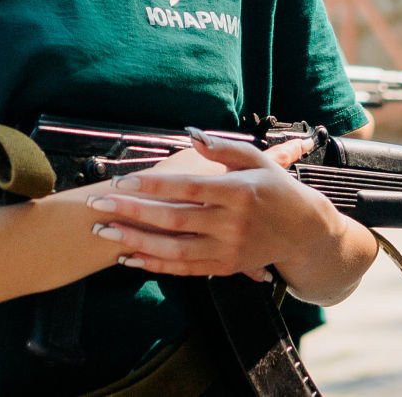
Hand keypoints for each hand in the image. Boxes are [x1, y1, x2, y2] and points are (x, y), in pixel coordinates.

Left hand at [87, 128, 334, 280]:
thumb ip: (223, 148)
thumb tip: (192, 134)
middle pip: (174, 219)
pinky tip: (129, 257)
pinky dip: (155, 264)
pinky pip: (185, 268)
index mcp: (237, 191)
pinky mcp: (226, 266)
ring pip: (174, 248)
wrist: (304, 231)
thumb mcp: (257, 159)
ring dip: (136, 241)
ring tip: (104, 231)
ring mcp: (228, 248)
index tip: (120, 182)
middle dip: (132, 212)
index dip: (152, 185)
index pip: (187, 187)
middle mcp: (231, 223)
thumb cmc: (276, 187)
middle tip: (97, 206)